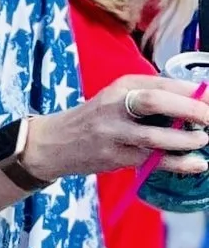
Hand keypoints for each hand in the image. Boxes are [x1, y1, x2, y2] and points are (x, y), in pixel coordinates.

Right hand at [25, 79, 208, 182]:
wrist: (53, 143)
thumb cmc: (95, 119)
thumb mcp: (118, 97)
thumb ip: (151, 97)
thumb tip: (198, 101)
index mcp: (123, 86)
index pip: (163, 83)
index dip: (193, 91)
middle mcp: (115, 106)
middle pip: (156, 102)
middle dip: (190, 109)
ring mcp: (111, 133)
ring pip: (153, 136)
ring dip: (184, 139)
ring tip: (203, 140)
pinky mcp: (111, 157)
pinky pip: (150, 161)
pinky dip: (176, 163)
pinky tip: (196, 164)